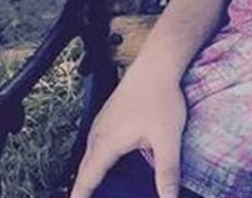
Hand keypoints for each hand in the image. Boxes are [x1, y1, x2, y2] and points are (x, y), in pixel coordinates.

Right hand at [69, 71, 187, 197]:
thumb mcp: (168, 139)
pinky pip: (95, 147)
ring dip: (88, 177)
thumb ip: (167, 172)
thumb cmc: (161, 99)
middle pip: (83, 172)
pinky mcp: (107, 118)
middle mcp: (97, 136)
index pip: (86, 181)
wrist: (157, 66)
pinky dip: (96, 162)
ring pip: (89, 159)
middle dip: (82, 191)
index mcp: (106, 145)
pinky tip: (106, 166)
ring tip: (92, 193)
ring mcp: (100, 125)